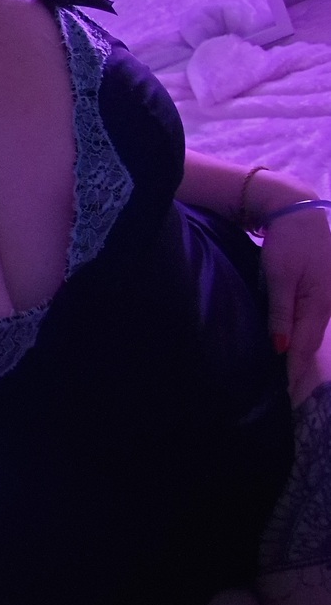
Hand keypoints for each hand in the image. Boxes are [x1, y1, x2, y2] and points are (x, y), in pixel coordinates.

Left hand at [260, 208, 330, 386]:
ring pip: (313, 331)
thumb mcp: (279, 275)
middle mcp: (328, 304)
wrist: (299, 211)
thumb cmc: (288, 241)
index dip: (293, 369)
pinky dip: (304, 333)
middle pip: (311, 341)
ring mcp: (328, 296)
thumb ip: (281, 311)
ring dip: (302, 351)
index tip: (284, 393)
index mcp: (319, 303)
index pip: (303, 345)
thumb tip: (281, 347)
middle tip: (286, 391)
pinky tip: (294, 342)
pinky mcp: (323, 289)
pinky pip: (314, 319)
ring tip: (290, 373)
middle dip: (299, 366)